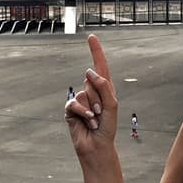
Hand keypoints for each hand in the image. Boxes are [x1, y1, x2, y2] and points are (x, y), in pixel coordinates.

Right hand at [65, 34, 117, 158]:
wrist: (97, 145)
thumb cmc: (108, 127)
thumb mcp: (112, 105)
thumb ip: (103, 86)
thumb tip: (88, 71)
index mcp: (105, 89)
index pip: (100, 66)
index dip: (96, 51)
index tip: (91, 37)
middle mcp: (92, 92)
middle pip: (92, 81)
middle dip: (99, 98)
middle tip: (102, 113)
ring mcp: (81, 100)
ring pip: (83, 93)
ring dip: (92, 108)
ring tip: (95, 120)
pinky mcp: (71, 109)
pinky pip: (74, 103)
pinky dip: (82, 112)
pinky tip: (87, 121)